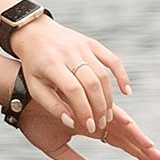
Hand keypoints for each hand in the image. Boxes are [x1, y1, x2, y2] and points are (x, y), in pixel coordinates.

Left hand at [10, 17, 130, 135]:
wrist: (34, 33)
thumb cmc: (33, 65)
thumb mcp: (35, 87)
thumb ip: (53, 105)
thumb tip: (72, 122)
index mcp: (51, 64)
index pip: (73, 90)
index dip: (84, 110)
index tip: (90, 127)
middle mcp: (69, 53)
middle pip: (91, 83)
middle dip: (99, 107)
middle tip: (102, 124)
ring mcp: (82, 46)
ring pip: (102, 74)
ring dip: (109, 97)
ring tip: (108, 115)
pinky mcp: (92, 43)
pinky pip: (112, 59)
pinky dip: (121, 75)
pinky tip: (126, 91)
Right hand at [17, 102, 159, 159]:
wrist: (19, 99)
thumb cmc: (33, 121)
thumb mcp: (56, 149)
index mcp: (92, 127)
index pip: (119, 142)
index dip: (137, 151)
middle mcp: (96, 118)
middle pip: (125, 135)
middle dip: (143, 147)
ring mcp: (92, 111)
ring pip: (121, 125)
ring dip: (136, 137)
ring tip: (152, 150)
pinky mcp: (85, 104)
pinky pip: (105, 114)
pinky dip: (119, 122)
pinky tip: (131, 128)